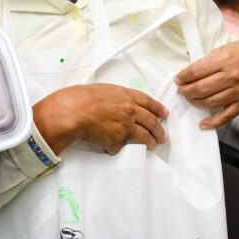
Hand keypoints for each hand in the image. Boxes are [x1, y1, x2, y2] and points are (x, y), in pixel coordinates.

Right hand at [34, 84, 168, 154]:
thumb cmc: (82, 97)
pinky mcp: (118, 140)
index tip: (164, 114)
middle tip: (163, 136)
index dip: (158, 108)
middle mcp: (130, 111)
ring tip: (153, 145)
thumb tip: (121, 104)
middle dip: (159, 130)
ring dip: (150, 142)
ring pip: (144, 137)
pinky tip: (117, 149)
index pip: (148, 102)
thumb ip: (117, 97)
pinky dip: (118, 148)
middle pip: (151, 121)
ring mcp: (126, 126)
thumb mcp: (104, 90)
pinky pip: (121, 146)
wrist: (74, 111)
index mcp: (126, 96)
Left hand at [175, 39, 238, 128]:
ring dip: (196, 102)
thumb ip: (208, 61)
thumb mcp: (224, 48)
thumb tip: (190, 74)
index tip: (178, 79)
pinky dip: (214, 122)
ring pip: (211, 102)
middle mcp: (232, 76)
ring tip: (189, 99)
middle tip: (181, 90)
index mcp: (224, 60)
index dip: (184, 77)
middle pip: (202, 88)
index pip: (197, 71)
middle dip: (186, 91)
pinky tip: (203, 124)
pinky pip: (227, 115)